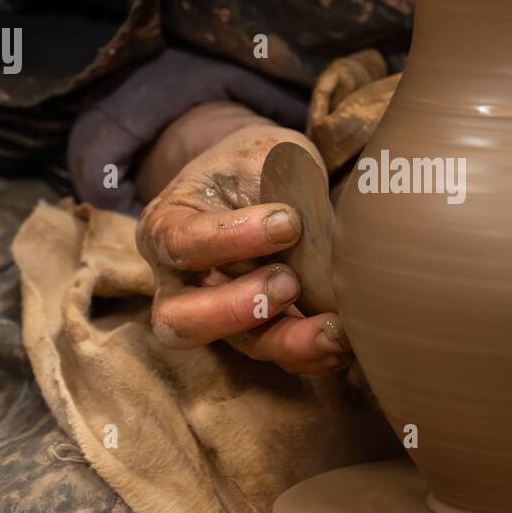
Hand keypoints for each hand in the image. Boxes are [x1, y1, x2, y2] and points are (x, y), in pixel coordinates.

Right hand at [135, 113, 350, 375]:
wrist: (259, 180)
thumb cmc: (253, 165)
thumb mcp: (259, 156)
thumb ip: (280, 190)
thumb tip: (322, 234)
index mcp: (167, 228)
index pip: (183, 243)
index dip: (233, 239)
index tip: (289, 221)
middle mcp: (181, 283)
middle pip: (182, 321)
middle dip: (237, 310)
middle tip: (289, 283)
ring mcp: (217, 314)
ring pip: (238, 347)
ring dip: (289, 342)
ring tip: (335, 329)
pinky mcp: (256, 332)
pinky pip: (277, 356)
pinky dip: (312, 355)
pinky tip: (344, 343)